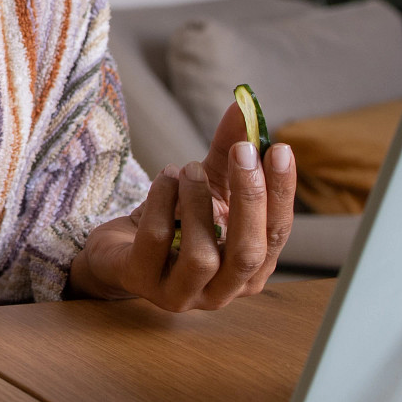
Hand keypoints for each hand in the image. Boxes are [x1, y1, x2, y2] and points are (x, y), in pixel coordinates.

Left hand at [68, 102, 297, 309]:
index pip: (277, 235)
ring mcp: (182, 294)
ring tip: (188, 169)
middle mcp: (222, 291)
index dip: (281, 192)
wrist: (120, 249)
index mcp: (250, 269)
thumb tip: (243, 107)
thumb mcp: (208, 184)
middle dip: (249, 198)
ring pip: (202, 255)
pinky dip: (163, 201)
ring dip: (197, 201)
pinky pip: (157, 241)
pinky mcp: (142, 283)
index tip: (278, 148)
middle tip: (241, 151)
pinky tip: (165, 178)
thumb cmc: (176, 221)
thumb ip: (229, 151)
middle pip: (248, 253)